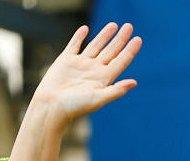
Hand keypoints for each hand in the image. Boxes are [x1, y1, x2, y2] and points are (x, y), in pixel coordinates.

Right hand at [7, 23, 140, 160]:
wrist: (51, 106)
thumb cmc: (76, 106)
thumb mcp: (99, 99)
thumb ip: (116, 90)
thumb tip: (134, 82)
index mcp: (104, 79)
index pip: (121, 61)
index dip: (130, 50)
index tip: (138, 39)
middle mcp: (94, 70)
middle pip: (111, 51)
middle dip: (120, 39)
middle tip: (129, 26)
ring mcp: (81, 64)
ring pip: (96, 46)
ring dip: (104, 35)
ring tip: (114, 25)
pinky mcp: (66, 61)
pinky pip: (74, 45)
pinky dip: (79, 37)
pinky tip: (85, 29)